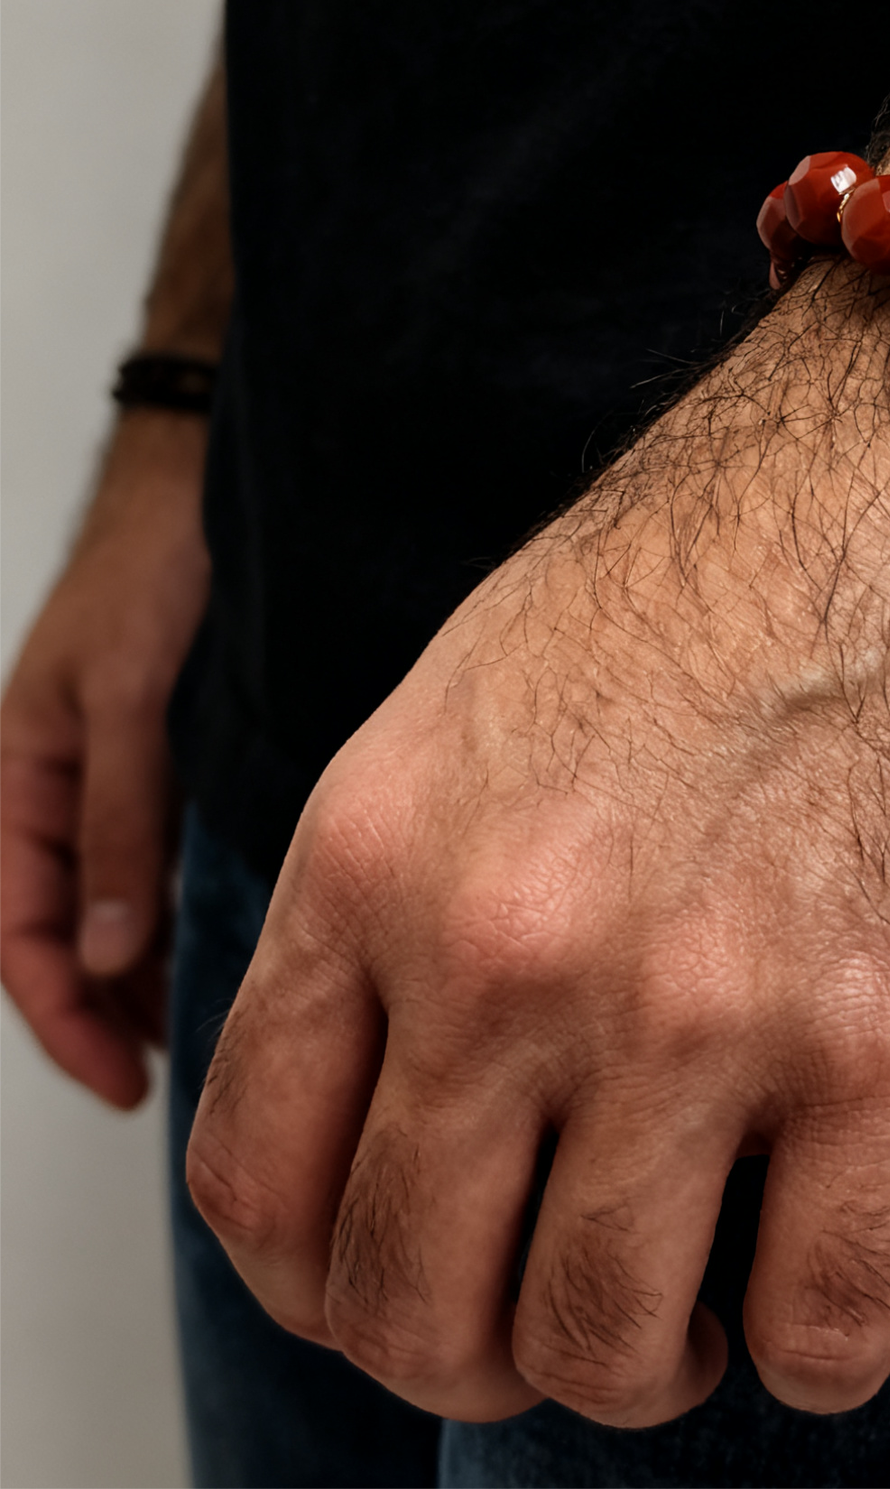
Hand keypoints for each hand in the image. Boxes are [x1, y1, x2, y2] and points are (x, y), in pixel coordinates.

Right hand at [0, 409, 210, 1106]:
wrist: (191, 481)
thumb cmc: (147, 567)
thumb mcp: (129, 702)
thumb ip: (119, 823)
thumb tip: (104, 948)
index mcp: (13, 779)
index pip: (16, 934)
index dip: (64, 1015)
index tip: (119, 1076)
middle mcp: (47, 785)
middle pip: (52, 931)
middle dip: (97, 1007)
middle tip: (161, 1068)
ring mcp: (95, 772)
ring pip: (96, 902)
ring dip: (129, 968)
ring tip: (187, 1023)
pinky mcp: (147, 754)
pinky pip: (136, 857)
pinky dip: (157, 910)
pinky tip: (203, 938)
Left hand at [186, 203, 889, 1425]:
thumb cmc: (749, 547)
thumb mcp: (491, 691)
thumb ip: (415, 898)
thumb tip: (413, 1101)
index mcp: (385, 849)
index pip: (261, 1183)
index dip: (333, 1280)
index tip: (414, 1273)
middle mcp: (513, 946)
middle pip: (414, 1309)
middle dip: (487, 1347)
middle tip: (577, 1298)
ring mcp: (704, 1010)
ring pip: (605, 1357)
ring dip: (653, 1360)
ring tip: (709, 1283)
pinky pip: (821, 1345)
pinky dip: (819, 1342)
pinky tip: (839, 1248)